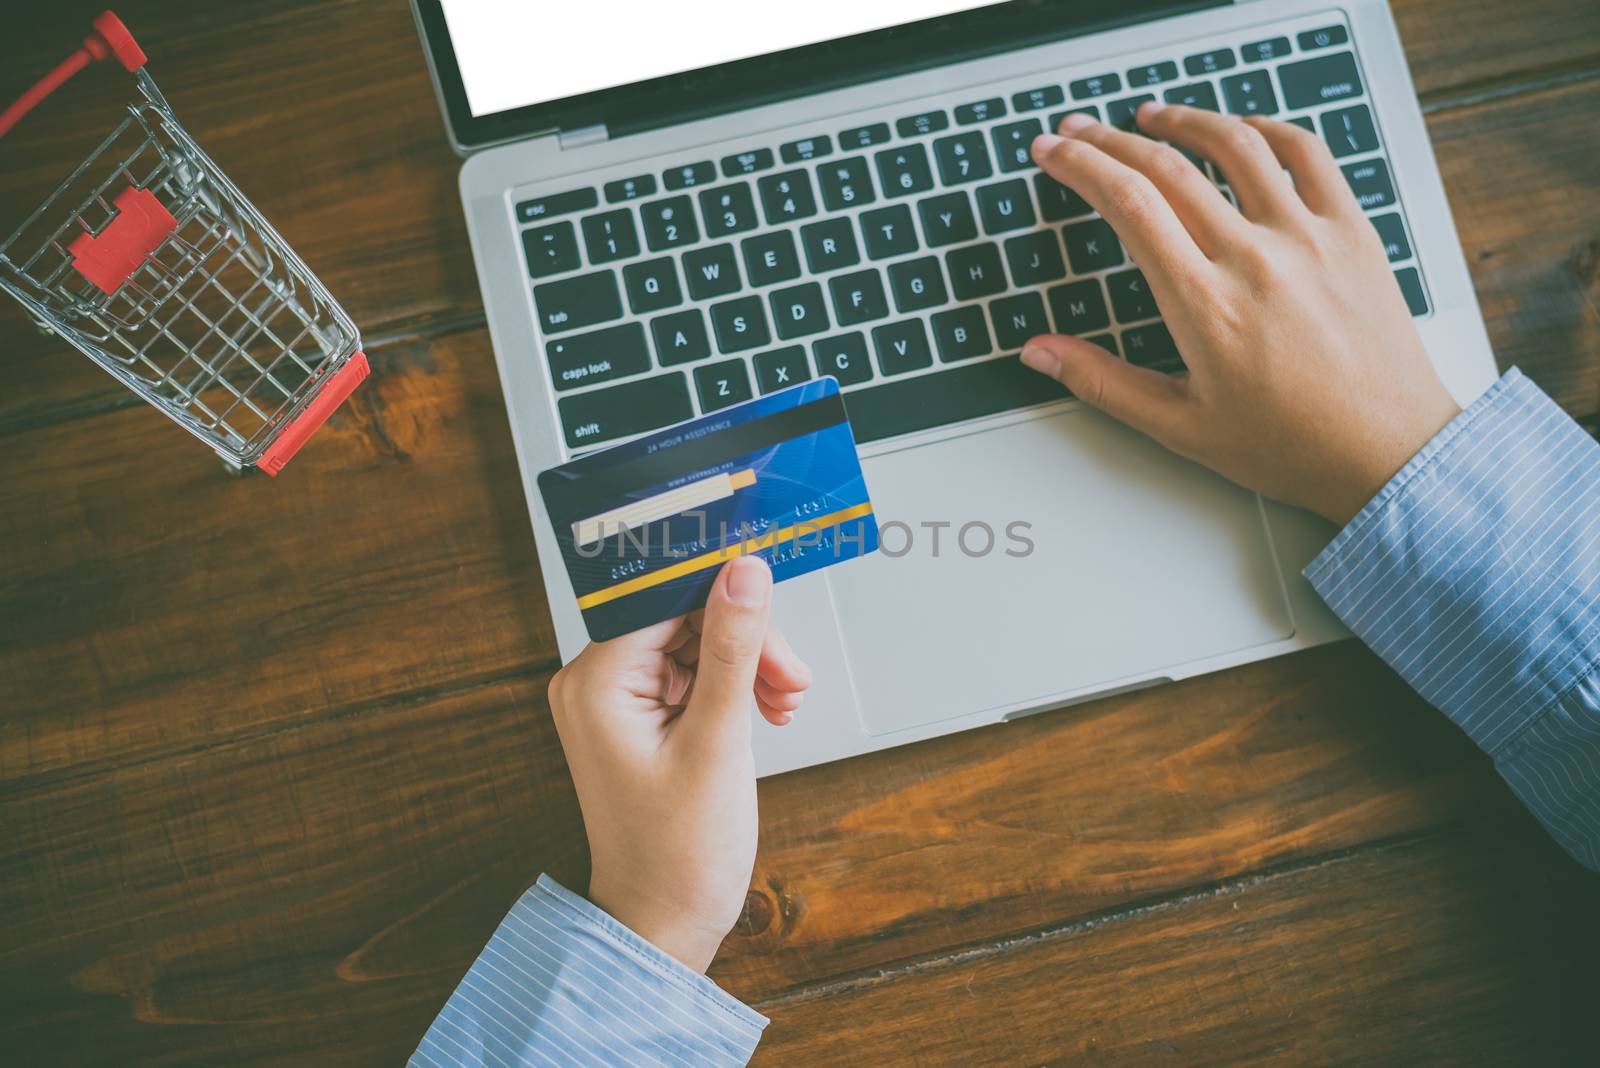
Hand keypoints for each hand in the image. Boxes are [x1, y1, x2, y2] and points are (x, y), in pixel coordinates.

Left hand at [547, 556, 809, 971]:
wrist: (664, 923)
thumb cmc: (677, 855)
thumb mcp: (718, 742)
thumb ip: (733, 649)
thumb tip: (744, 573)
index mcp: (595, 682)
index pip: (662, 597)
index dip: (721, 589)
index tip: (770, 585)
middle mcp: (594, 684)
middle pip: (682, 617)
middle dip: (745, 640)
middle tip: (789, 678)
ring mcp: (616, 701)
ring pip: (695, 643)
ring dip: (747, 665)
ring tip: (784, 703)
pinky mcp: (639, 717)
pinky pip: (692, 675)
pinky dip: (734, 687)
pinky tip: (765, 711)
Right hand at [1021, 105, 1460, 525]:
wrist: (1387, 452)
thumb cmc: (1290, 446)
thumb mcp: (1179, 426)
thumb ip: (1102, 382)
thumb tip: (1040, 352)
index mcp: (1205, 304)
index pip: (1129, 204)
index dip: (1081, 166)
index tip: (1054, 152)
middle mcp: (1256, 258)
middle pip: (1168, 167)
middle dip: (1109, 140)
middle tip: (1078, 131)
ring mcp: (1309, 237)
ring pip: (1236, 146)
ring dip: (1183, 120)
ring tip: (1149, 117)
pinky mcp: (1352, 232)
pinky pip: (1307, 155)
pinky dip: (1266, 129)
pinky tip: (1241, 129)